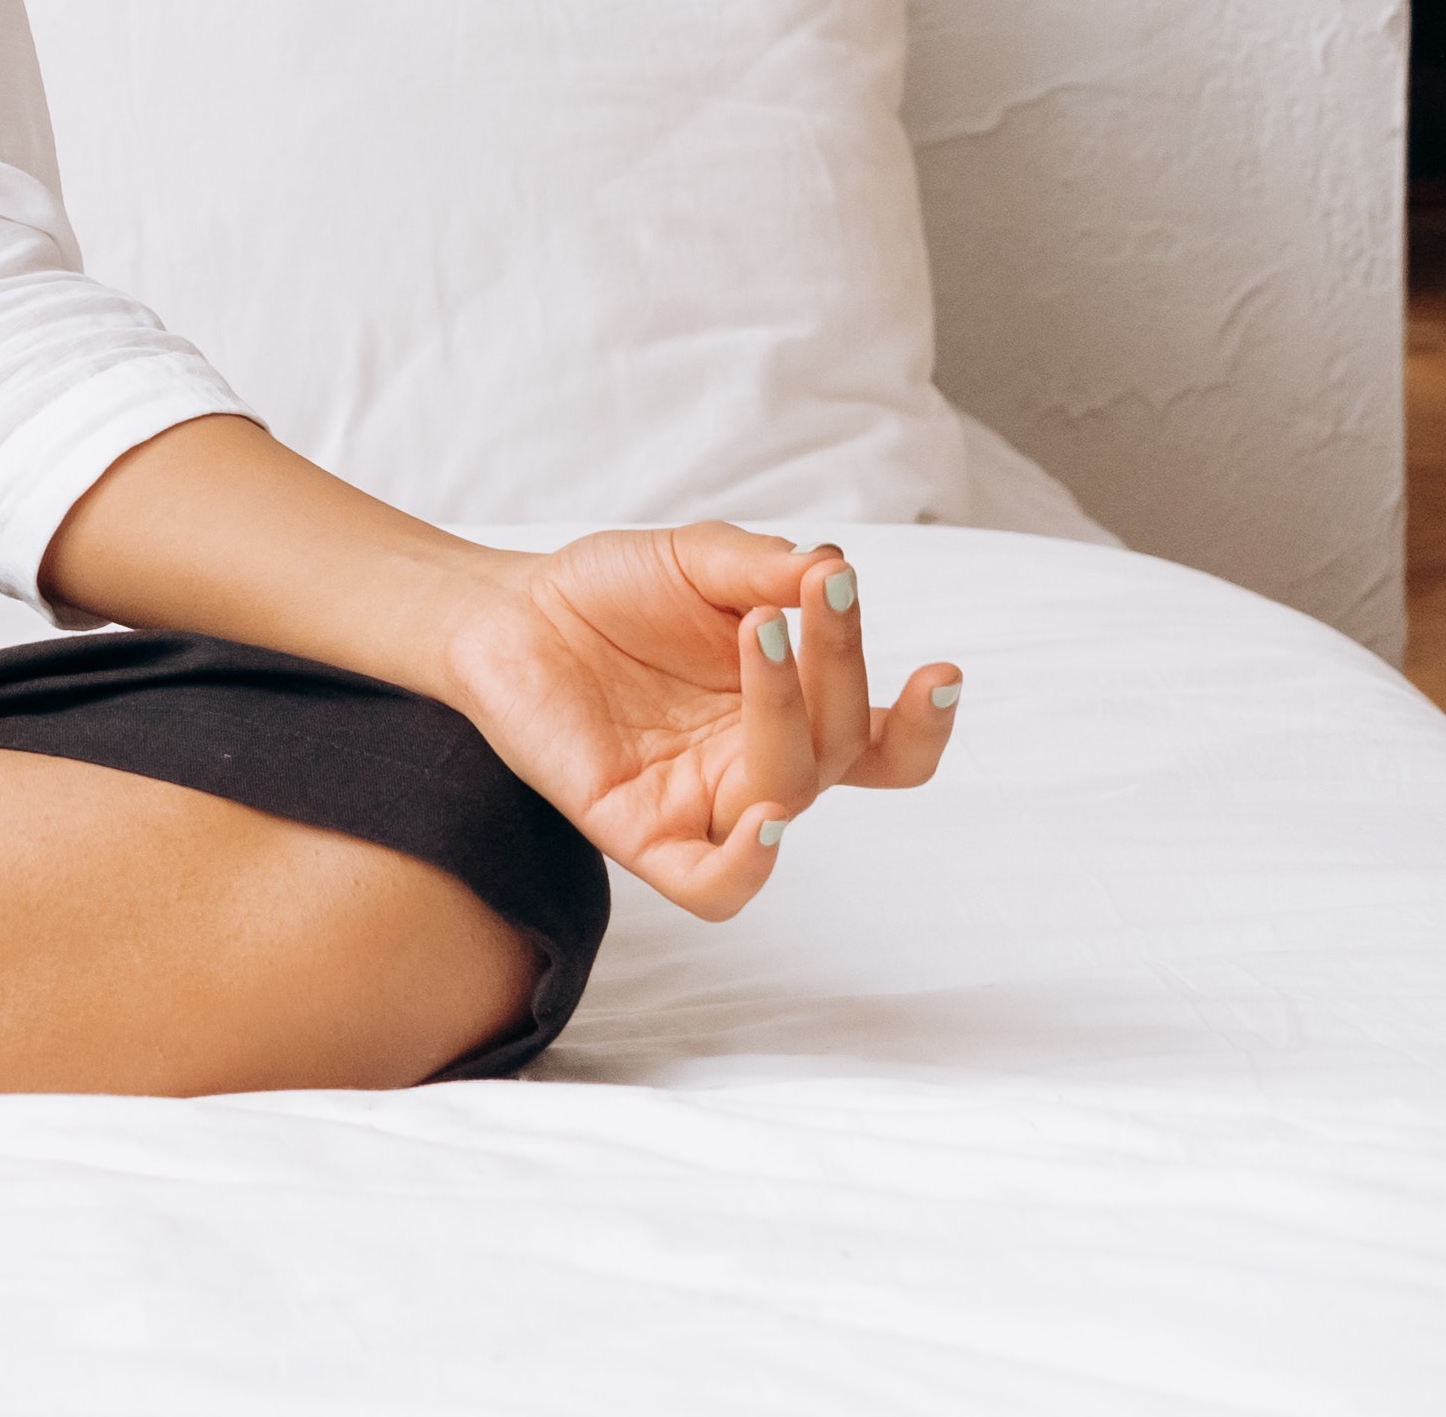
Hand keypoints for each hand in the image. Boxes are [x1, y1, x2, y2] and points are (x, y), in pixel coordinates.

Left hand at [435, 525, 962, 916]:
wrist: (504, 609)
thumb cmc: (609, 591)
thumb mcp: (695, 558)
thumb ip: (764, 566)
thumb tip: (832, 568)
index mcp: (789, 712)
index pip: (882, 742)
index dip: (923, 723)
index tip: (940, 671)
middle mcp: (756, 764)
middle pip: (838, 750)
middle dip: (838, 670)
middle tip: (805, 603)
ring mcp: (702, 802)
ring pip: (784, 798)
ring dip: (790, 719)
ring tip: (765, 635)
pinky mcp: (640, 831)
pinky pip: (714, 886)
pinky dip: (748, 867)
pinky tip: (766, 818)